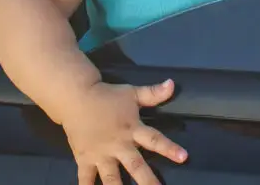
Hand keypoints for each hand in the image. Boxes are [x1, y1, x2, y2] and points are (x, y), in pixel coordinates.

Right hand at [63, 79, 186, 184]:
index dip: (169, 148)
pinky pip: (86, 179)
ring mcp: (101, 155)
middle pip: (136, 166)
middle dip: (148, 182)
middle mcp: (118, 145)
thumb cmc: (107, 96)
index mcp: (132, 129)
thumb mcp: (132, 93)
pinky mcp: (84, 159)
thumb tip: (172, 84)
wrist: (76, 97)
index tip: (183, 157)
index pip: (154, 139)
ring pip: (112, 178)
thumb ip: (153, 93)